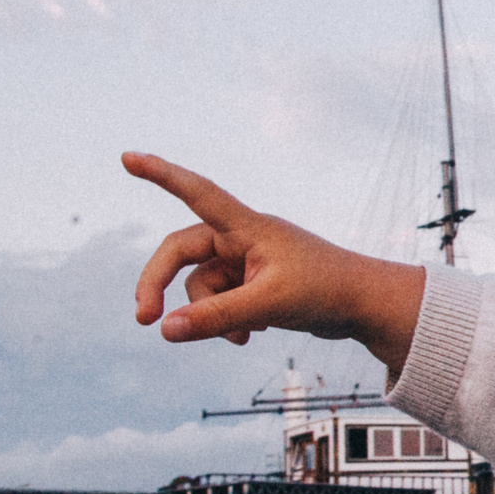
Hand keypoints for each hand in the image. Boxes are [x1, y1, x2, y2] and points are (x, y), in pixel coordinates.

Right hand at [124, 153, 425, 376]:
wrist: (368, 307)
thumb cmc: (327, 293)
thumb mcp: (268, 306)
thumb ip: (215, 318)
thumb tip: (165, 331)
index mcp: (249, 226)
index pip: (197, 193)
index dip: (161, 174)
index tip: (127, 157)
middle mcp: (244, 237)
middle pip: (180, 252)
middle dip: (159, 284)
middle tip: (144, 320)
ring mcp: (248, 260)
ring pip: (202, 286)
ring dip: (211, 315)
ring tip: (243, 336)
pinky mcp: (255, 283)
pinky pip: (221, 301)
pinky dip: (228, 321)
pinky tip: (253, 334)